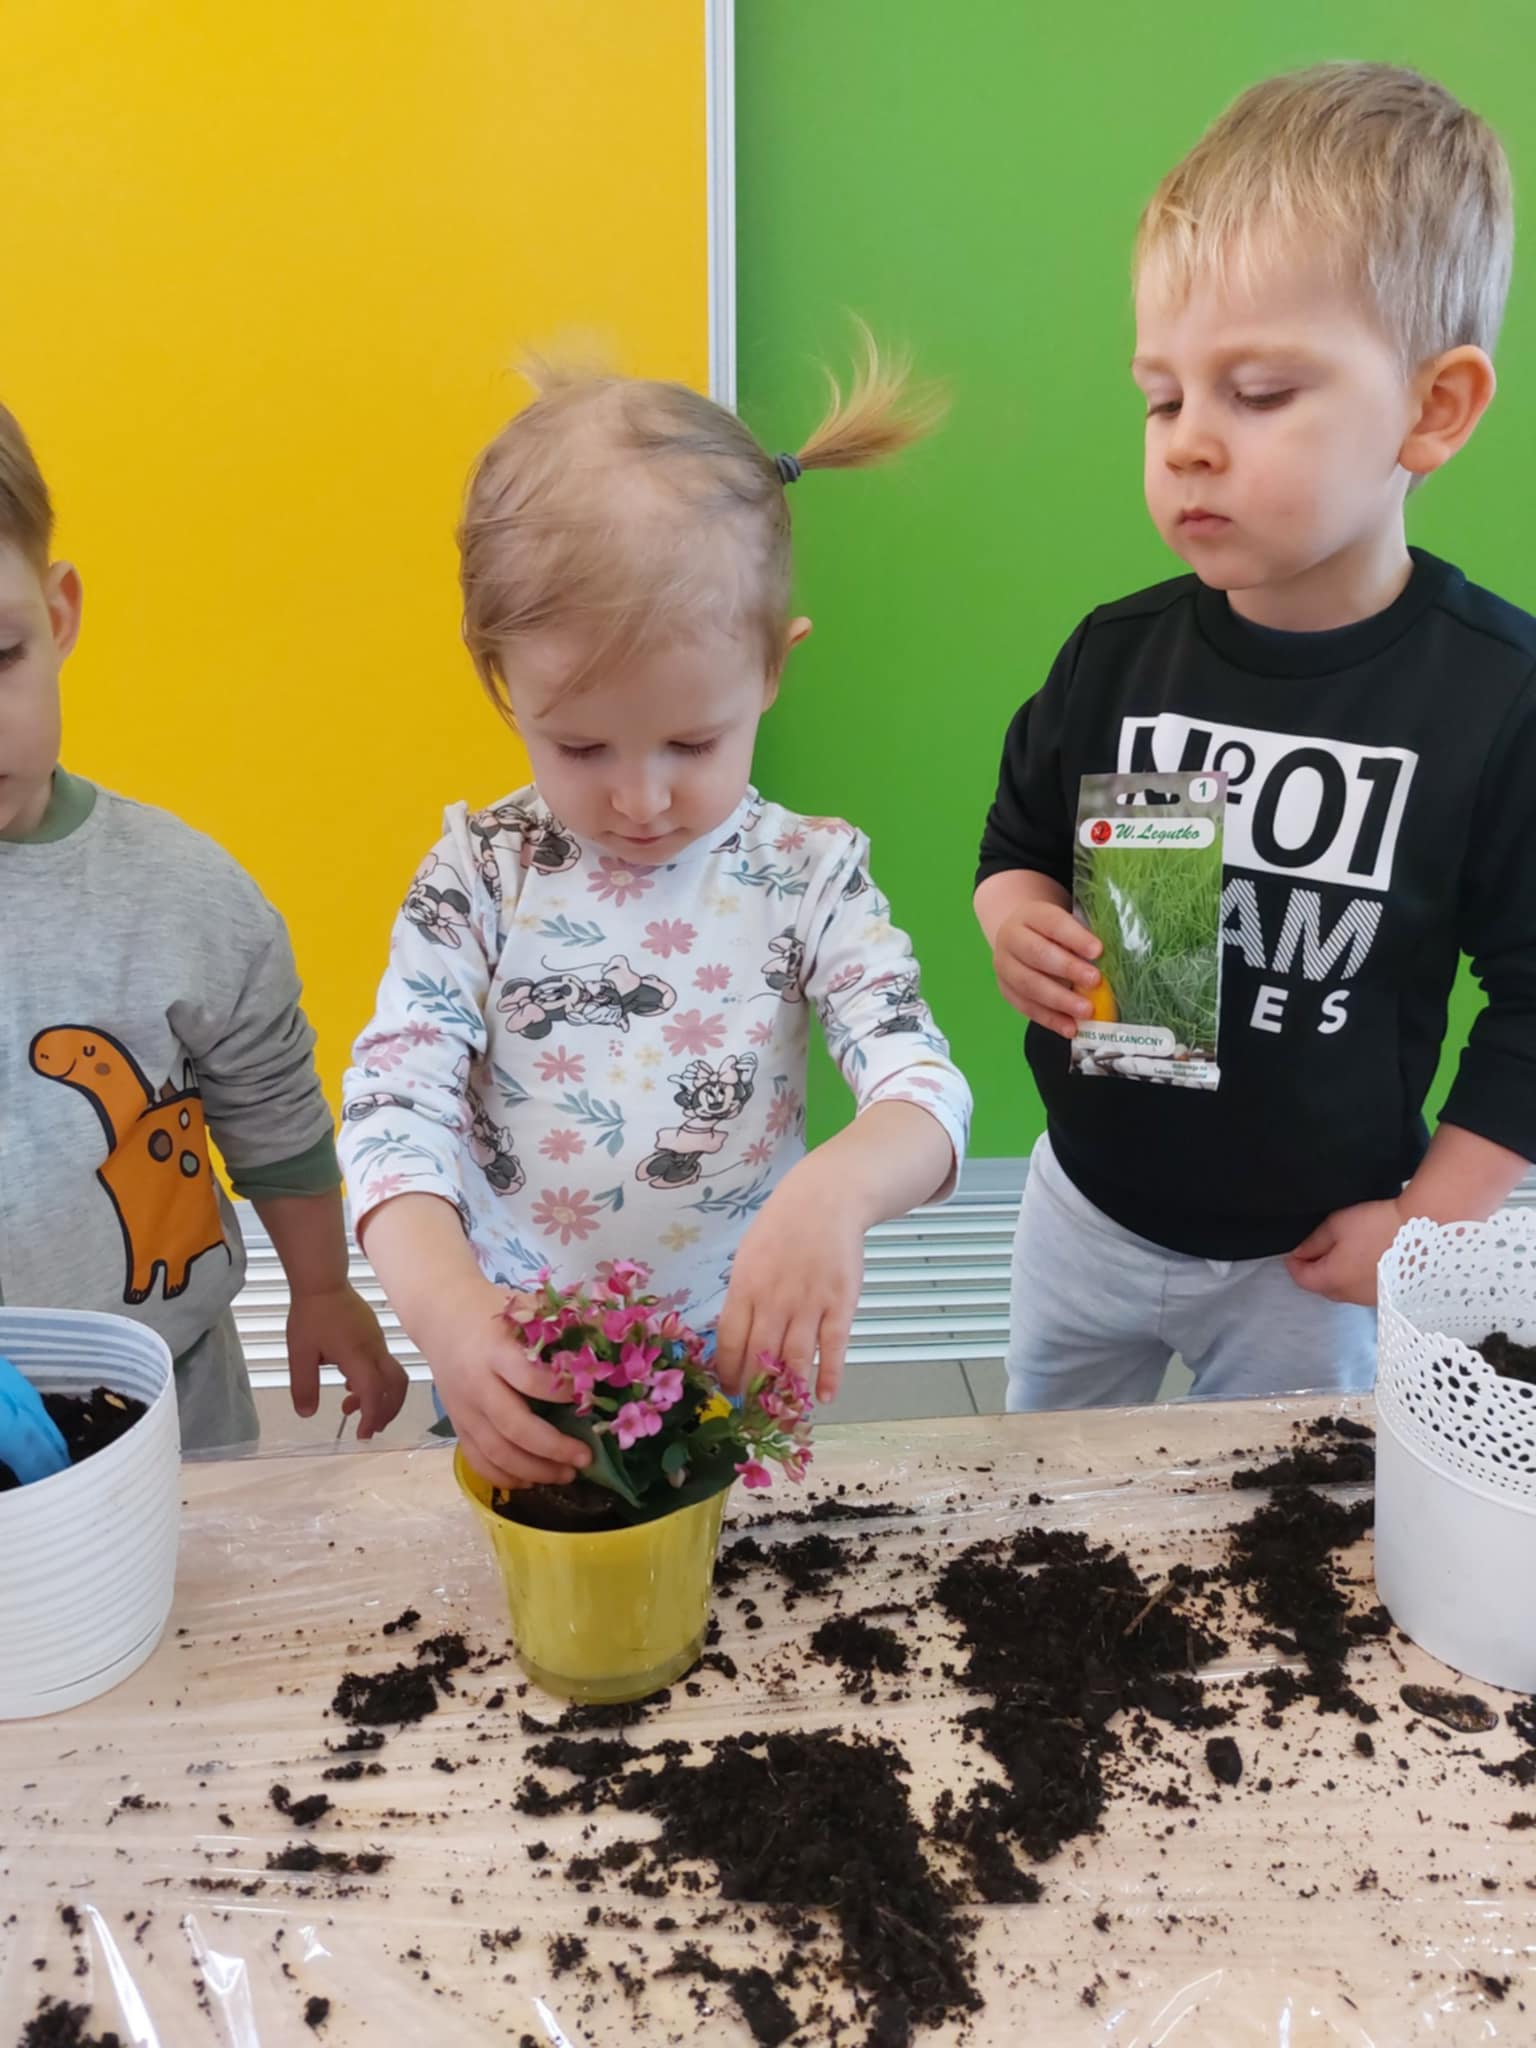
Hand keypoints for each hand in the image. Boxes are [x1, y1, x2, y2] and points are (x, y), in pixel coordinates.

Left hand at [287, 1285, 408, 1437]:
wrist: (322, 1283)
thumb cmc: (310, 1316)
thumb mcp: (299, 1354)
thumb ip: (303, 1386)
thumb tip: (307, 1414)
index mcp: (357, 1355)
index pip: (374, 1391)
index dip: (372, 1416)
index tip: (362, 1434)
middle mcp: (374, 1349)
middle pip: (397, 1385)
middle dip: (387, 1411)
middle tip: (370, 1429)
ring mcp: (377, 1341)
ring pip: (391, 1375)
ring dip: (378, 1397)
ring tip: (350, 1409)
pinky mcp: (374, 1336)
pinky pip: (383, 1364)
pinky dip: (373, 1382)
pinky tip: (349, 1385)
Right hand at [418, 1283, 590, 1489]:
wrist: (440, 1315)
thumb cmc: (490, 1311)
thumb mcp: (523, 1307)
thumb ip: (559, 1326)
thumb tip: (610, 1341)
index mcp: (495, 1351)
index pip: (530, 1379)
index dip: (563, 1393)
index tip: (590, 1399)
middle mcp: (477, 1385)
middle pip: (513, 1427)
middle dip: (553, 1448)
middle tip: (585, 1457)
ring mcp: (464, 1410)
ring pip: (496, 1453)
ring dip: (534, 1471)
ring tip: (566, 1475)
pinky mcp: (458, 1426)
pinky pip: (478, 1461)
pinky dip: (505, 1478)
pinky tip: (532, 1481)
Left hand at [715, 1155, 864, 1403]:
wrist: (826, 1202)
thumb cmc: (781, 1229)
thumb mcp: (748, 1257)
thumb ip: (743, 1298)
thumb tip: (735, 1341)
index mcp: (745, 1287)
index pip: (730, 1341)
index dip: (727, 1372)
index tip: (727, 1391)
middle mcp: (774, 1300)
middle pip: (760, 1356)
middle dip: (753, 1390)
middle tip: (753, 1412)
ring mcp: (809, 1304)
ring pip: (795, 1358)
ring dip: (788, 1390)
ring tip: (783, 1413)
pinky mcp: (841, 1305)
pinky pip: (833, 1347)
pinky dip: (829, 1375)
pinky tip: (824, 1397)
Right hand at [992, 902, 1103, 1037]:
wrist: (1019, 938)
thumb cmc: (1054, 932)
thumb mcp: (1067, 924)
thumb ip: (1084, 939)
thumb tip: (1114, 961)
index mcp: (1030, 916)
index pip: (1052, 923)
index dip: (1075, 937)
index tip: (1099, 950)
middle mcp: (1011, 938)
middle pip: (1037, 953)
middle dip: (1067, 968)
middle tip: (1095, 981)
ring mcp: (1005, 966)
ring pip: (1028, 984)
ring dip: (1060, 1000)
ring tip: (1086, 1011)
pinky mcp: (1006, 990)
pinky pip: (1026, 1007)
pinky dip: (1050, 1019)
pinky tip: (1071, 1028)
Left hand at [1285, 1198, 1407, 1307]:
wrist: (1425, 1230)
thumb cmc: (1381, 1225)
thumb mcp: (1337, 1225)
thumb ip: (1313, 1242)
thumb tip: (1300, 1253)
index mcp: (1334, 1279)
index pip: (1303, 1279)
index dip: (1294, 1263)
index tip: (1294, 1252)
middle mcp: (1352, 1296)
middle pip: (1322, 1288)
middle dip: (1315, 1271)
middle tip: (1317, 1250)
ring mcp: (1373, 1298)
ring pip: (1345, 1291)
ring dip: (1339, 1276)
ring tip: (1346, 1252)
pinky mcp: (1391, 1296)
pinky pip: (1365, 1290)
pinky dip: (1359, 1279)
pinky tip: (1368, 1261)